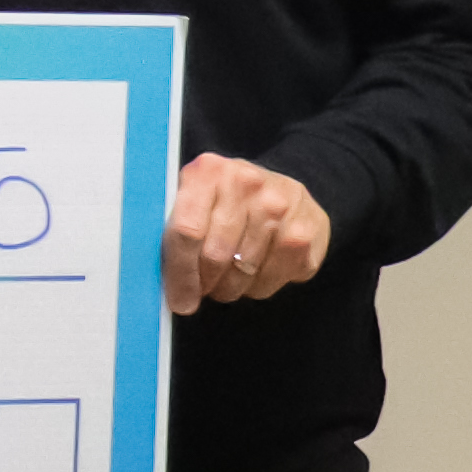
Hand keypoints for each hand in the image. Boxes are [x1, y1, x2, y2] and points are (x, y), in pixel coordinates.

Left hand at [162, 154, 328, 315]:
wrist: (280, 189)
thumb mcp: (193, 201)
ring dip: (231, 287)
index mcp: (207, 172)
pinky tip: (255, 273)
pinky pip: (274, 278)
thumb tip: (165, 284)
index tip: (179, 300)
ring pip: (245, 272)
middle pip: (215, 255)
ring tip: (228, 280)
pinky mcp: (306, 229)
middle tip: (204, 289)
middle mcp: (246, 182)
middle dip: (205, 284)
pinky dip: (260, 287)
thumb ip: (174, 231)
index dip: (180, 273)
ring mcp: (281, 204)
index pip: (186, 232)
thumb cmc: (224, 203)